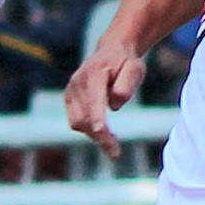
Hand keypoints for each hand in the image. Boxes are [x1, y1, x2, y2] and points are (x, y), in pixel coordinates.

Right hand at [65, 41, 146, 160]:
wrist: (112, 51)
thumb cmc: (126, 62)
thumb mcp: (135, 69)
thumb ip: (126, 85)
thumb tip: (113, 105)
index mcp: (94, 73)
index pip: (94, 101)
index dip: (97, 120)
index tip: (104, 136)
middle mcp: (78, 82)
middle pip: (84, 117)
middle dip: (99, 137)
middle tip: (115, 152)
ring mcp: (71, 90)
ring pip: (78, 122)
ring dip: (94, 135)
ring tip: (113, 144)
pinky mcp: (69, 98)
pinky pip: (76, 121)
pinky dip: (88, 130)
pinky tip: (104, 132)